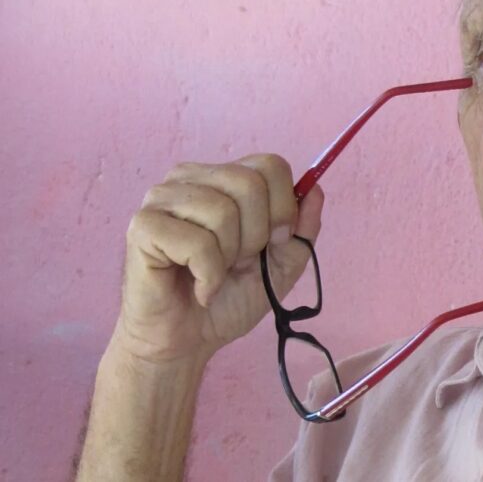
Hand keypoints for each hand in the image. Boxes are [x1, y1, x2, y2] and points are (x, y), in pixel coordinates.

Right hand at [112, 153, 323, 363]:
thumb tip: (315, 188)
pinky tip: (198, 287)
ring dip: (229, 256)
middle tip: (238, 263)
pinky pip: (197, 242)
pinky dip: (208, 275)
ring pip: (222, 211)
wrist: (187, 342)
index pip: (270, 165)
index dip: (283, 207)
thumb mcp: (282, 264)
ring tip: (213, 273)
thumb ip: (303, 228)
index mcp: (223, 178)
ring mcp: (162, 199)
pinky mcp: (143, 227)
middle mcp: (190, 178)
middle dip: (257, 234)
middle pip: (249, 182)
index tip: (274, 242)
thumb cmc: (228, 299)